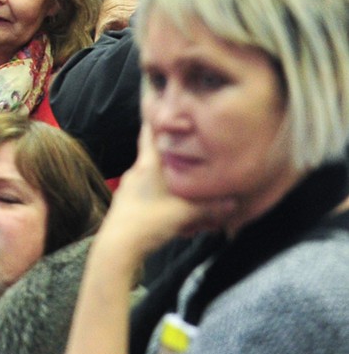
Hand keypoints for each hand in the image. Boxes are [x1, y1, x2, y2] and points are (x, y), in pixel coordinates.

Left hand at [97, 124, 222, 262]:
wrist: (118, 246)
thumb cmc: (149, 222)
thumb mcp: (187, 214)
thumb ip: (212, 207)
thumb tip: (234, 202)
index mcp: (148, 165)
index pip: (152, 133)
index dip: (159, 120)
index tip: (165, 107)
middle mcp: (137, 172)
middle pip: (157, 157)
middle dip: (174, 158)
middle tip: (191, 155)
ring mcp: (130, 188)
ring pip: (154, 179)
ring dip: (170, 184)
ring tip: (188, 194)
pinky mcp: (128, 205)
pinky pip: (149, 197)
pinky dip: (163, 201)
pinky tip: (175, 217)